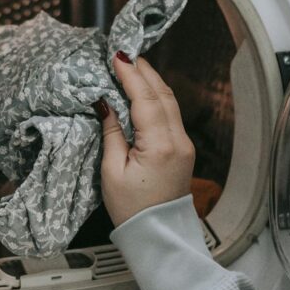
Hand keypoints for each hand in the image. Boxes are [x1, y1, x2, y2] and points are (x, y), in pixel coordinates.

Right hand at [96, 54, 194, 227]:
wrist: (158, 235)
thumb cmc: (132, 210)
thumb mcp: (111, 172)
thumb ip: (111, 133)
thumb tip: (105, 104)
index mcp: (159, 146)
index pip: (145, 99)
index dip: (131, 75)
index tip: (117, 57)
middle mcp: (177, 141)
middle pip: (163, 94)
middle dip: (144, 71)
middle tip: (125, 54)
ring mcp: (184, 144)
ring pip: (170, 102)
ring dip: (151, 81)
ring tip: (133, 66)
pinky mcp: (183, 149)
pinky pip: (171, 114)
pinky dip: (156, 97)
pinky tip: (143, 91)